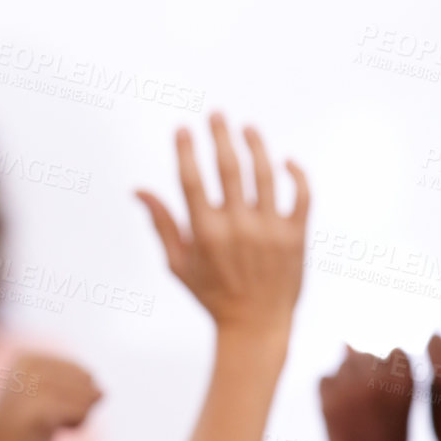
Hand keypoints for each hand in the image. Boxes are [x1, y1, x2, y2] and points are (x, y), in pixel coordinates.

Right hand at [0, 354, 101, 440]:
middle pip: (85, 382)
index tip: (49, 409)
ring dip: (79, 415)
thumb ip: (78, 390)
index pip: (80, 372)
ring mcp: (33, 386)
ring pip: (86, 395)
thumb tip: (103, 393)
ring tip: (52, 425)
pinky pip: (82, 411)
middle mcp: (27, 366)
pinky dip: (78, 423)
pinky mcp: (41, 407)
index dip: (76, 395)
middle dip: (80, 405)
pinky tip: (58, 430)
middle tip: (53, 420)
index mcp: (26, 358)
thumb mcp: (50, 401)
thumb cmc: (24, 434)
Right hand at [135, 112, 308, 341]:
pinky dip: (295, 174)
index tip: (183, 129)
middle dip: (220, 135)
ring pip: (266, 174)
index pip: (193, 181)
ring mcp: (271, 230)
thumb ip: (162, 223)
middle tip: (216, 113)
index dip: (187, 151)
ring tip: (247, 127)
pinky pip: (301, 194)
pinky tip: (284, 160)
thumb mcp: (178, 264)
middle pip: (230, 168)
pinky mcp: (296, 236)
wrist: (256, 326)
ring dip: (256, 145)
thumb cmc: (211, 295)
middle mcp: (239, 228)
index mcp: (206, 234)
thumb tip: (139, 190)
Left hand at [318, 347, 411, 440]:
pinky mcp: (326, 394)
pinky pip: (325, 378)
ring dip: (349, 379)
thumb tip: (344, 344)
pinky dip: (330, 391)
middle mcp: (378, 378)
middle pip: (369, 354)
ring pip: (346, 362)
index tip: (391, 394)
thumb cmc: (389, 438)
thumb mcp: (400, 403)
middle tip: (369, 405)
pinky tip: (340, 411)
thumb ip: (382, 371)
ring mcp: (350, 385)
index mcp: (405, 381)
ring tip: (356, 408)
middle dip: (368, 373)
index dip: (393, 373)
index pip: (397, 353)